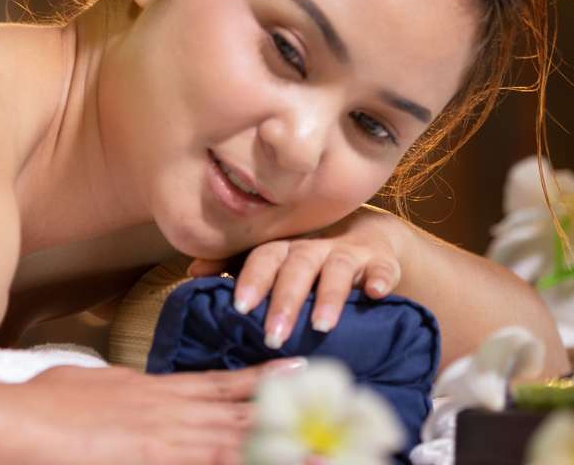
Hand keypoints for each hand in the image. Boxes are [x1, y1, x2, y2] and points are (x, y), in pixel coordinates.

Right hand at [12, 362, 300, 464]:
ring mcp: (168, 441)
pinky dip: (237, 463)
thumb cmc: (48, 404)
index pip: (221, 384)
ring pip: (236, 444)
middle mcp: (172, 413)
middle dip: (288, 414)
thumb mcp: (95, 382)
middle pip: (241, 415)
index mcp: (158, 390)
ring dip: (278, 444)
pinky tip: (268, 461)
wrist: (24, 424)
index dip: (262, 379)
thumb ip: (125, 385)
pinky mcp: (155, 461)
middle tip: (333, 408)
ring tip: (321, 445)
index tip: (297, 370)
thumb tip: (134, 386)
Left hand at [187, 207, 412, 348]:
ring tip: (322, 325)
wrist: (368, 237)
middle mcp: (312, 248)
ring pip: (336, 269)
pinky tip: (376, 293)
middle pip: (296, 267)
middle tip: (273, 335)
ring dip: (329, 295)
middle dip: (284, 300)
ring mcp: (348, 254)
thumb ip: (237, 267)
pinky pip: (382, 269)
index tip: (239, 308)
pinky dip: (379, 278)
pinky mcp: (380, 262)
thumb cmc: (310, 258)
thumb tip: (192, 272)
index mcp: (284, 250)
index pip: (263, 259)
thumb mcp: (275, 261)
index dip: (251, 280)